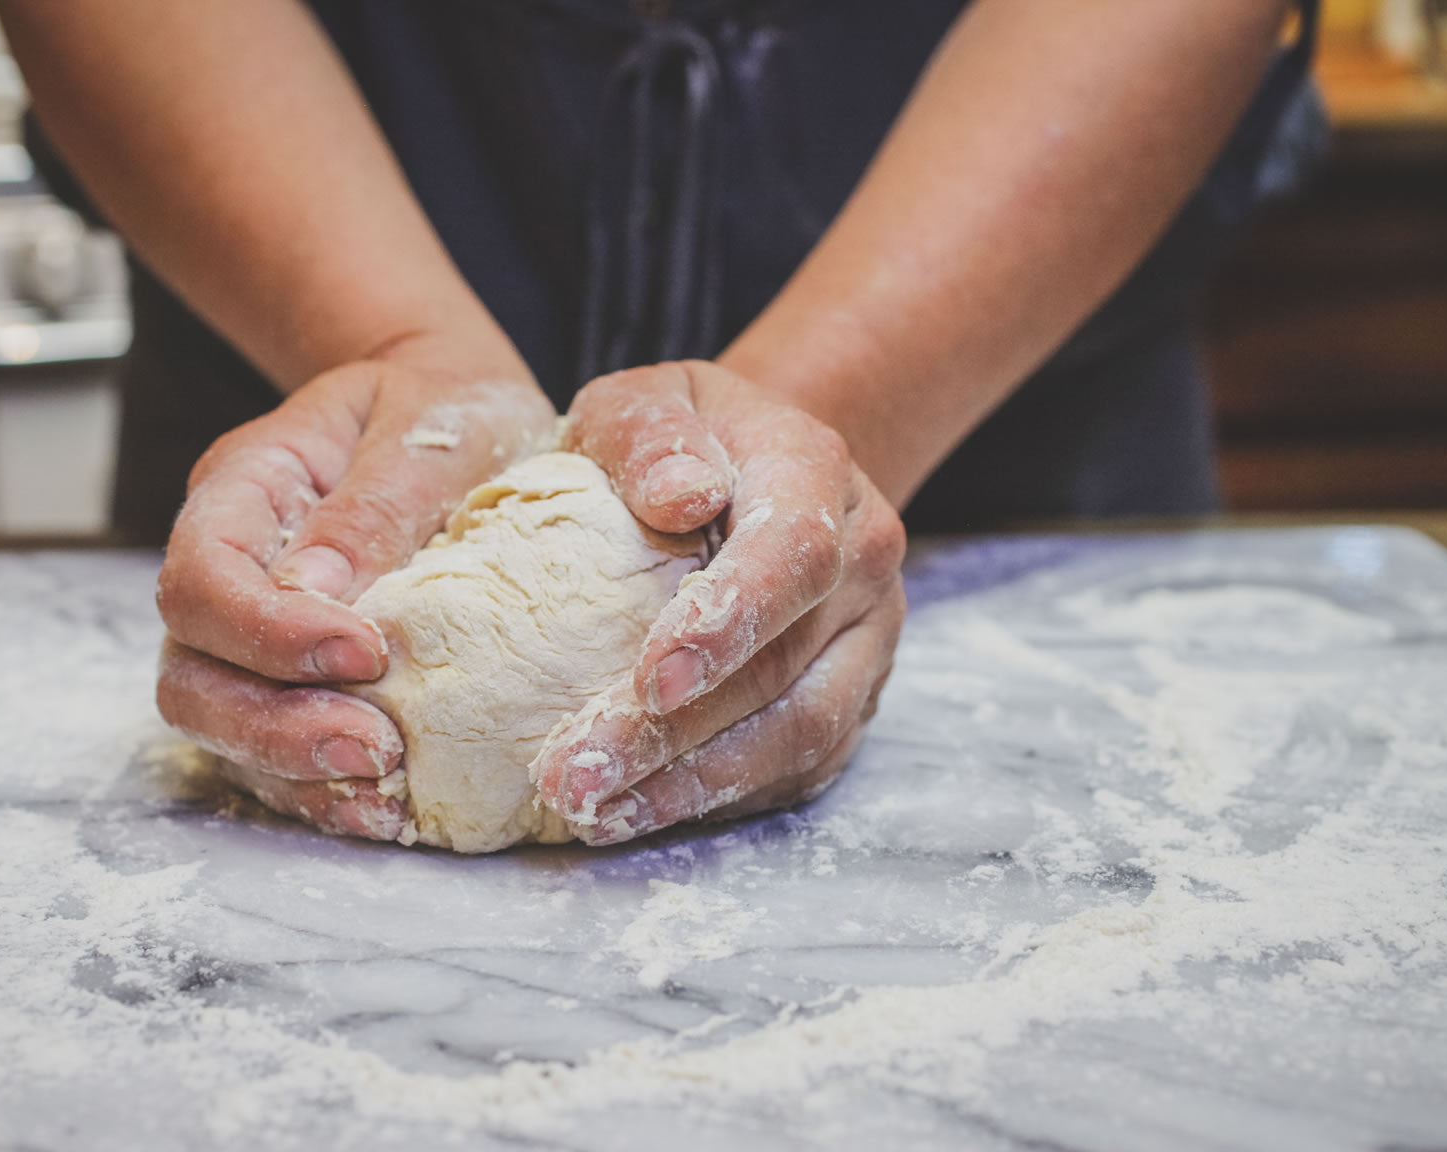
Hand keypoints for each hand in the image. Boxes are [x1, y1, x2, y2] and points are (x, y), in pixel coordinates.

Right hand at [153, 357, 554, 838]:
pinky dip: (323, 792)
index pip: (202, 575)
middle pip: (190, 672)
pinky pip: (280, 756)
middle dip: (270, 725)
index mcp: (245, 490)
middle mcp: (232, 571)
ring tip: (386, 792)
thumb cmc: (444, 407)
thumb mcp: (428, 424)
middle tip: (374, 747)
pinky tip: (387, 808)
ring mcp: (254, 637)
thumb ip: (374, 501)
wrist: (460, 416)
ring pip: (222, 728)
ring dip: (294, 772)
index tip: (365, 651)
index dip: (265, 630)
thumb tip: (315, 590)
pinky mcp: (299, 685)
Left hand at [531, 360, 906, 844]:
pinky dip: (722, 797)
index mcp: (816, 473)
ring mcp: (868, 637)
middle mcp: (863, 560)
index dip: (728, 623)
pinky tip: (643, 810)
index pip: (793, 556)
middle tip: (578, 775)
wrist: (758, 468)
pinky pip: (802, 765)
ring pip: (802, 732)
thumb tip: (679, 496)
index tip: (646, 680)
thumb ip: (651, 435)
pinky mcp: (855, 696)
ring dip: (695, 783)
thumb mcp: (646, 400)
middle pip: (785, 665)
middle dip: (674, 733)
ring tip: (598, 812)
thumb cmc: (682, 441)